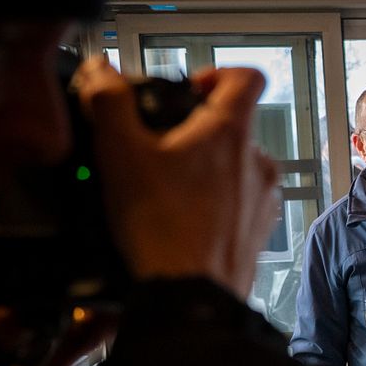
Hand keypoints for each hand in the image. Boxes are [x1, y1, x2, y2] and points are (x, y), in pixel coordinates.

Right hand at [73, 57, 279, 297]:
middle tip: (160, 149)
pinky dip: (215, 202)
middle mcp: (258, 160)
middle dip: (197, 131)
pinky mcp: (260, 229)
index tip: (190, 90)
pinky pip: (239, 201)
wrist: (192, 295)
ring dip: (206, 169)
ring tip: (168, 190)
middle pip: (234, 125)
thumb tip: (101, 69)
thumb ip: (109, 102)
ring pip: (236, 165)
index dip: (218, 74)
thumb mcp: (121, 153)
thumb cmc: (162, 225)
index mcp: (232, 131)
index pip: (247, 77)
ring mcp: (265, 197)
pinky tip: (184, 219)